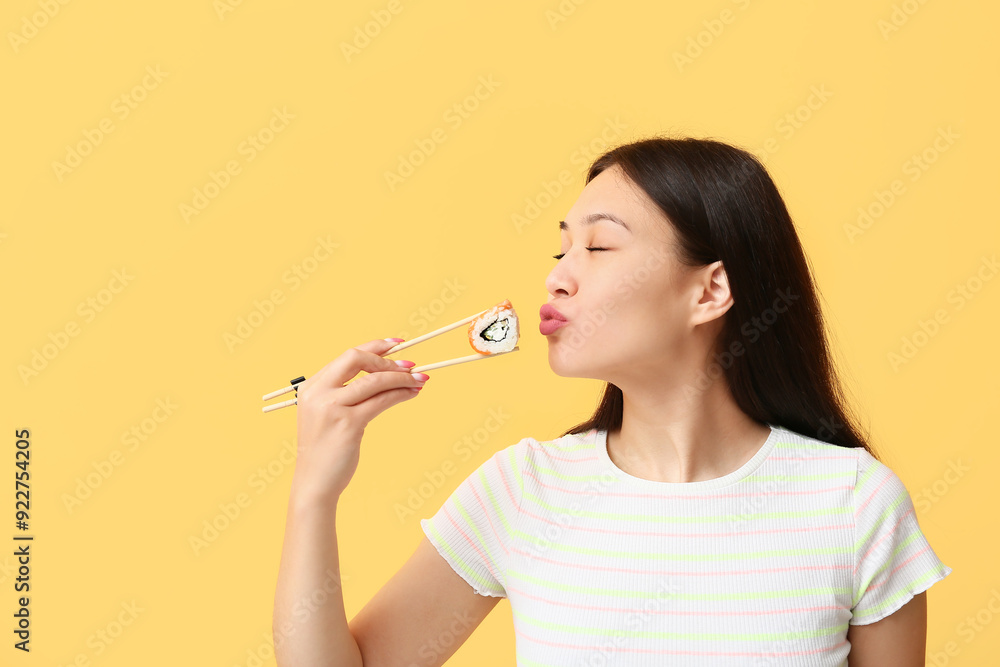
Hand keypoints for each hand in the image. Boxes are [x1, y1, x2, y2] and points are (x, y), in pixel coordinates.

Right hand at [291, 338, 428, 501]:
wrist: (314, 482)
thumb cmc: (325, 450)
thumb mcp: (327, 415)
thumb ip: (343, 393)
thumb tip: (382, 374)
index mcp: (311, 387)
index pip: (345, 356)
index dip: (373, 346)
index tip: (396, 344)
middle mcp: (318, 392)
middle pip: (355, 358)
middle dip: (386, 358)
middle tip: (410, 364)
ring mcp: (331, 407)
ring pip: (373, 380)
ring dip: (401, 377)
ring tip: (420, 380)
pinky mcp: (348, 423)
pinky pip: (381, 400)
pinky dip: (400, 394)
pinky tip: (412, 394)